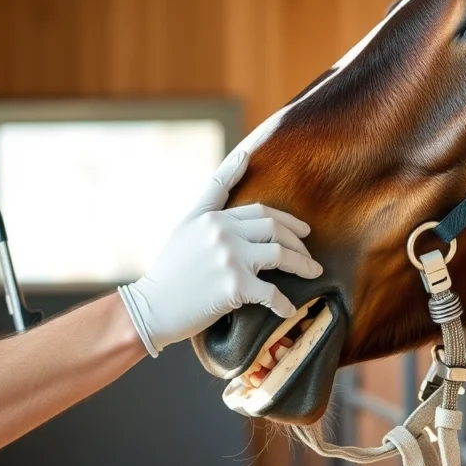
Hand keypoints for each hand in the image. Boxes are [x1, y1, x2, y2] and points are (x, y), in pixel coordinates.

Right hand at [119, 152, 322, 355]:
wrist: (151, 307)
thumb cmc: (170, 270)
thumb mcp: (187, 224)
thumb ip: (213, 195)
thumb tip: (242, 157)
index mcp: (212, 217)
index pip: (260, 212)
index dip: (287, 219)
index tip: (305, 229)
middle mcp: (222, 231)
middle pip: (275, 229)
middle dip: (298, 243)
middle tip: (309, 256)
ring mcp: (229, 257)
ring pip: (280, 255)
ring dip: (303, 265)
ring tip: (314, 273)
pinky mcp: (234, 286)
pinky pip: (271, 293)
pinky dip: (283, 303)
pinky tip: (288, 309)